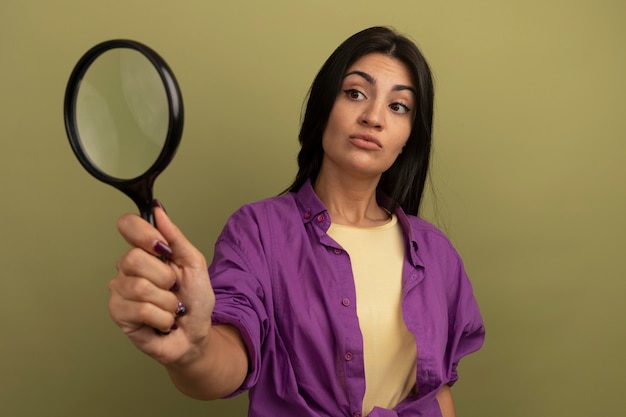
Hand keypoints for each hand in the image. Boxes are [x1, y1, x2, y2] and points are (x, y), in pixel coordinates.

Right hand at [108, 202, 214, 365]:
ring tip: (169, 307)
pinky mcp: (118, 314)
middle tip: (172, 288)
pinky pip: (141, 310)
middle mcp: (127, 268)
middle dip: (165, 277)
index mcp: (145, 251)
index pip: (128, 225)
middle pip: (134, 258)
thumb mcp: (193, 263)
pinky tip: (163, 320)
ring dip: (167, 302)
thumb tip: (158, 209)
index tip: (162, 248)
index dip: (143, 233)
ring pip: (140, 287)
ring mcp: (120, 291)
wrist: (196, 333)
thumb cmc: (194, 300)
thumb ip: (175, 237)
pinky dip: (162, 318)